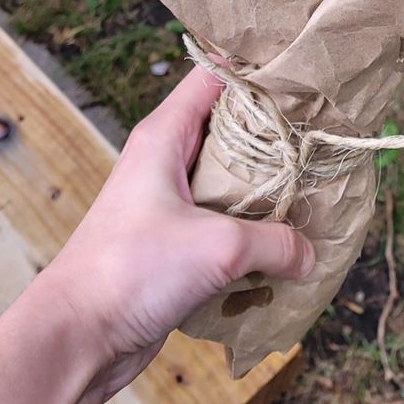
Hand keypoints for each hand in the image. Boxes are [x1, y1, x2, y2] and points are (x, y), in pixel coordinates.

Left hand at [47, 64, 314, 403]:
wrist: (78, 336)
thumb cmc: (130, 272)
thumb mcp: (218, 247)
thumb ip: (275, 242)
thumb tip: (309, 253)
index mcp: (165, 136)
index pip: (215, 74)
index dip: (258, 67)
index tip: (305, 71)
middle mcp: (167, 162)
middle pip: (232, 128)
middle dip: (277, 134)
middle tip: (325, 136)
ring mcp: (170, 204)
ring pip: (232, 181)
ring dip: (269, 191)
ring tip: (317, 192)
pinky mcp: (176, 244)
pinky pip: (225, 226)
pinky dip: (254, 234)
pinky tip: (288, 247)